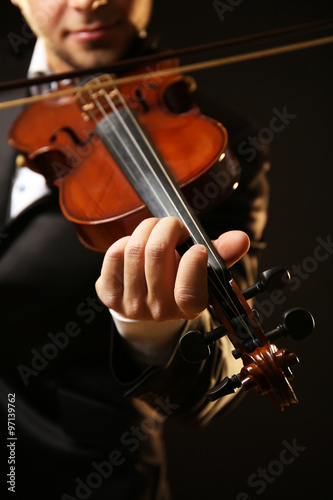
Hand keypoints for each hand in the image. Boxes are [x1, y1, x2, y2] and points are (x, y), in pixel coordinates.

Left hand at [95, 217, 249, 321]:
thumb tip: (240, 239)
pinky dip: (126, 240)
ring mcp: (132, 305)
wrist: (148, 300)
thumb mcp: (205, 270)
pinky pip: (115, 254)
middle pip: (156, 255)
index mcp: (190, 307)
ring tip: (156, 230)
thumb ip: (222, 254)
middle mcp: (160, 311)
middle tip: (173, 226)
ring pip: (134, 250)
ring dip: (147, 229)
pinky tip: (136, 245)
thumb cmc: (180, 279)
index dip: (192, 263)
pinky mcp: (109, 294)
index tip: (196, 246)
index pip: (188, 292)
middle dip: (167, 228)